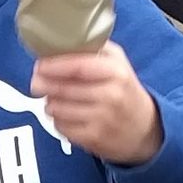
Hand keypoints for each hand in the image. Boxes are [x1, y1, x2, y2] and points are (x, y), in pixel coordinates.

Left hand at [32, 44, 162, 164]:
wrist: (146, 129)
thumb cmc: (125, 90)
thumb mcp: (117, 62)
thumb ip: (91, 49)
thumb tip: (56, 44)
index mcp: (116, 72)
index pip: (77, 67)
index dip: (53, 65)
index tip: (39, 65)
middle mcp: (110, 96)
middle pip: (62, 88)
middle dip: (43, 84)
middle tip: (37, 82)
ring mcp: (102, 119)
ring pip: (57, 108)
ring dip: (50, 102)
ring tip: (54, 98)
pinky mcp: (94, 139)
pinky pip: (61, 127)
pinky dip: (57, 120)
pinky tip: (65, 115)